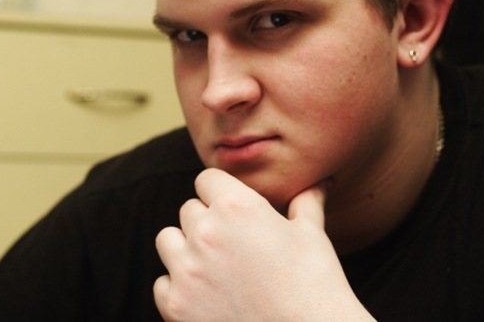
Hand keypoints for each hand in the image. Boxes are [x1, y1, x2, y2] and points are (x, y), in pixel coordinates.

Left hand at [153, 168, 374, 320]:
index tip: (233, 209)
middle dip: (207, 220)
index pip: (207, 179)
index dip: (221, 192)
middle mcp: (205, 232)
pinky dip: (180, 286)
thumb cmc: (314, 285)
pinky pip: (162, 282)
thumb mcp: (312, 235)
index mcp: (236, 207)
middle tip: (233, 243)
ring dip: (186, 248)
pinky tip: (208, 294)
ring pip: (167, 240)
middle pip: (188, 209)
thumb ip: (307, 201)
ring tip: (216, 265)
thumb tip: (321, 183)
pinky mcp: (175, 305)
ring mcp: (187, 270)